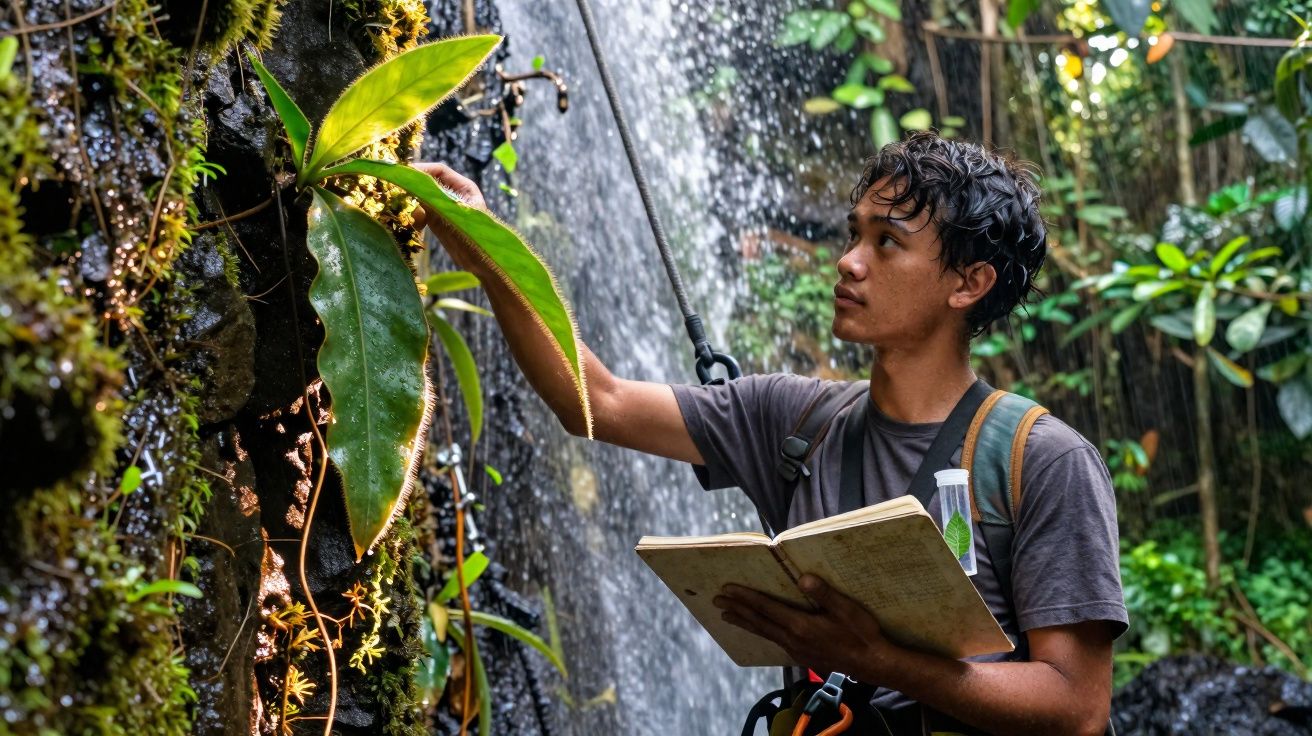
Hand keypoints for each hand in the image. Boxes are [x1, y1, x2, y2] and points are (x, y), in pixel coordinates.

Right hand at [410, 162, 487, 268]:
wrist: (482, 264)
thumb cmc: (478, 240)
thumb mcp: (456, 218)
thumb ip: (437, 203)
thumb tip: (414, 191)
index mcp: (465, 187)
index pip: (439, 171)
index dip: (421, 170)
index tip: (404, 175)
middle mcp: (454, 193)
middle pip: (429, 181)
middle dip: (414, 187)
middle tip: (399, 194)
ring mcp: (445, 206)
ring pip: (423, 197)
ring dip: (413, 204)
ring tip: (410, 215)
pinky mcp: (438, 219)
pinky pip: (423, 212)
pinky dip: (416, 217)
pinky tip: (416, 226)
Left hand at [713, 574, 897, 682]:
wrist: (873, 664)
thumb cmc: (862, 634)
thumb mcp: (846, 610)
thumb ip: (823, 593)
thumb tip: (802, 578)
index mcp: (800, 625)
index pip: (766, 608)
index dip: (745, 597)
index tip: (726, 589)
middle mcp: (793, 639)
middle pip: (758, 622)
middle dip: (737, 609)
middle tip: (717, 601)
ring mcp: (796, 649)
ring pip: (764, 633)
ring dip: (745, 622)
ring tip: (727, 616)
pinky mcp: (803, 656)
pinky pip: (774, 641)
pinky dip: (761, 632)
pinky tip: (759, 631)